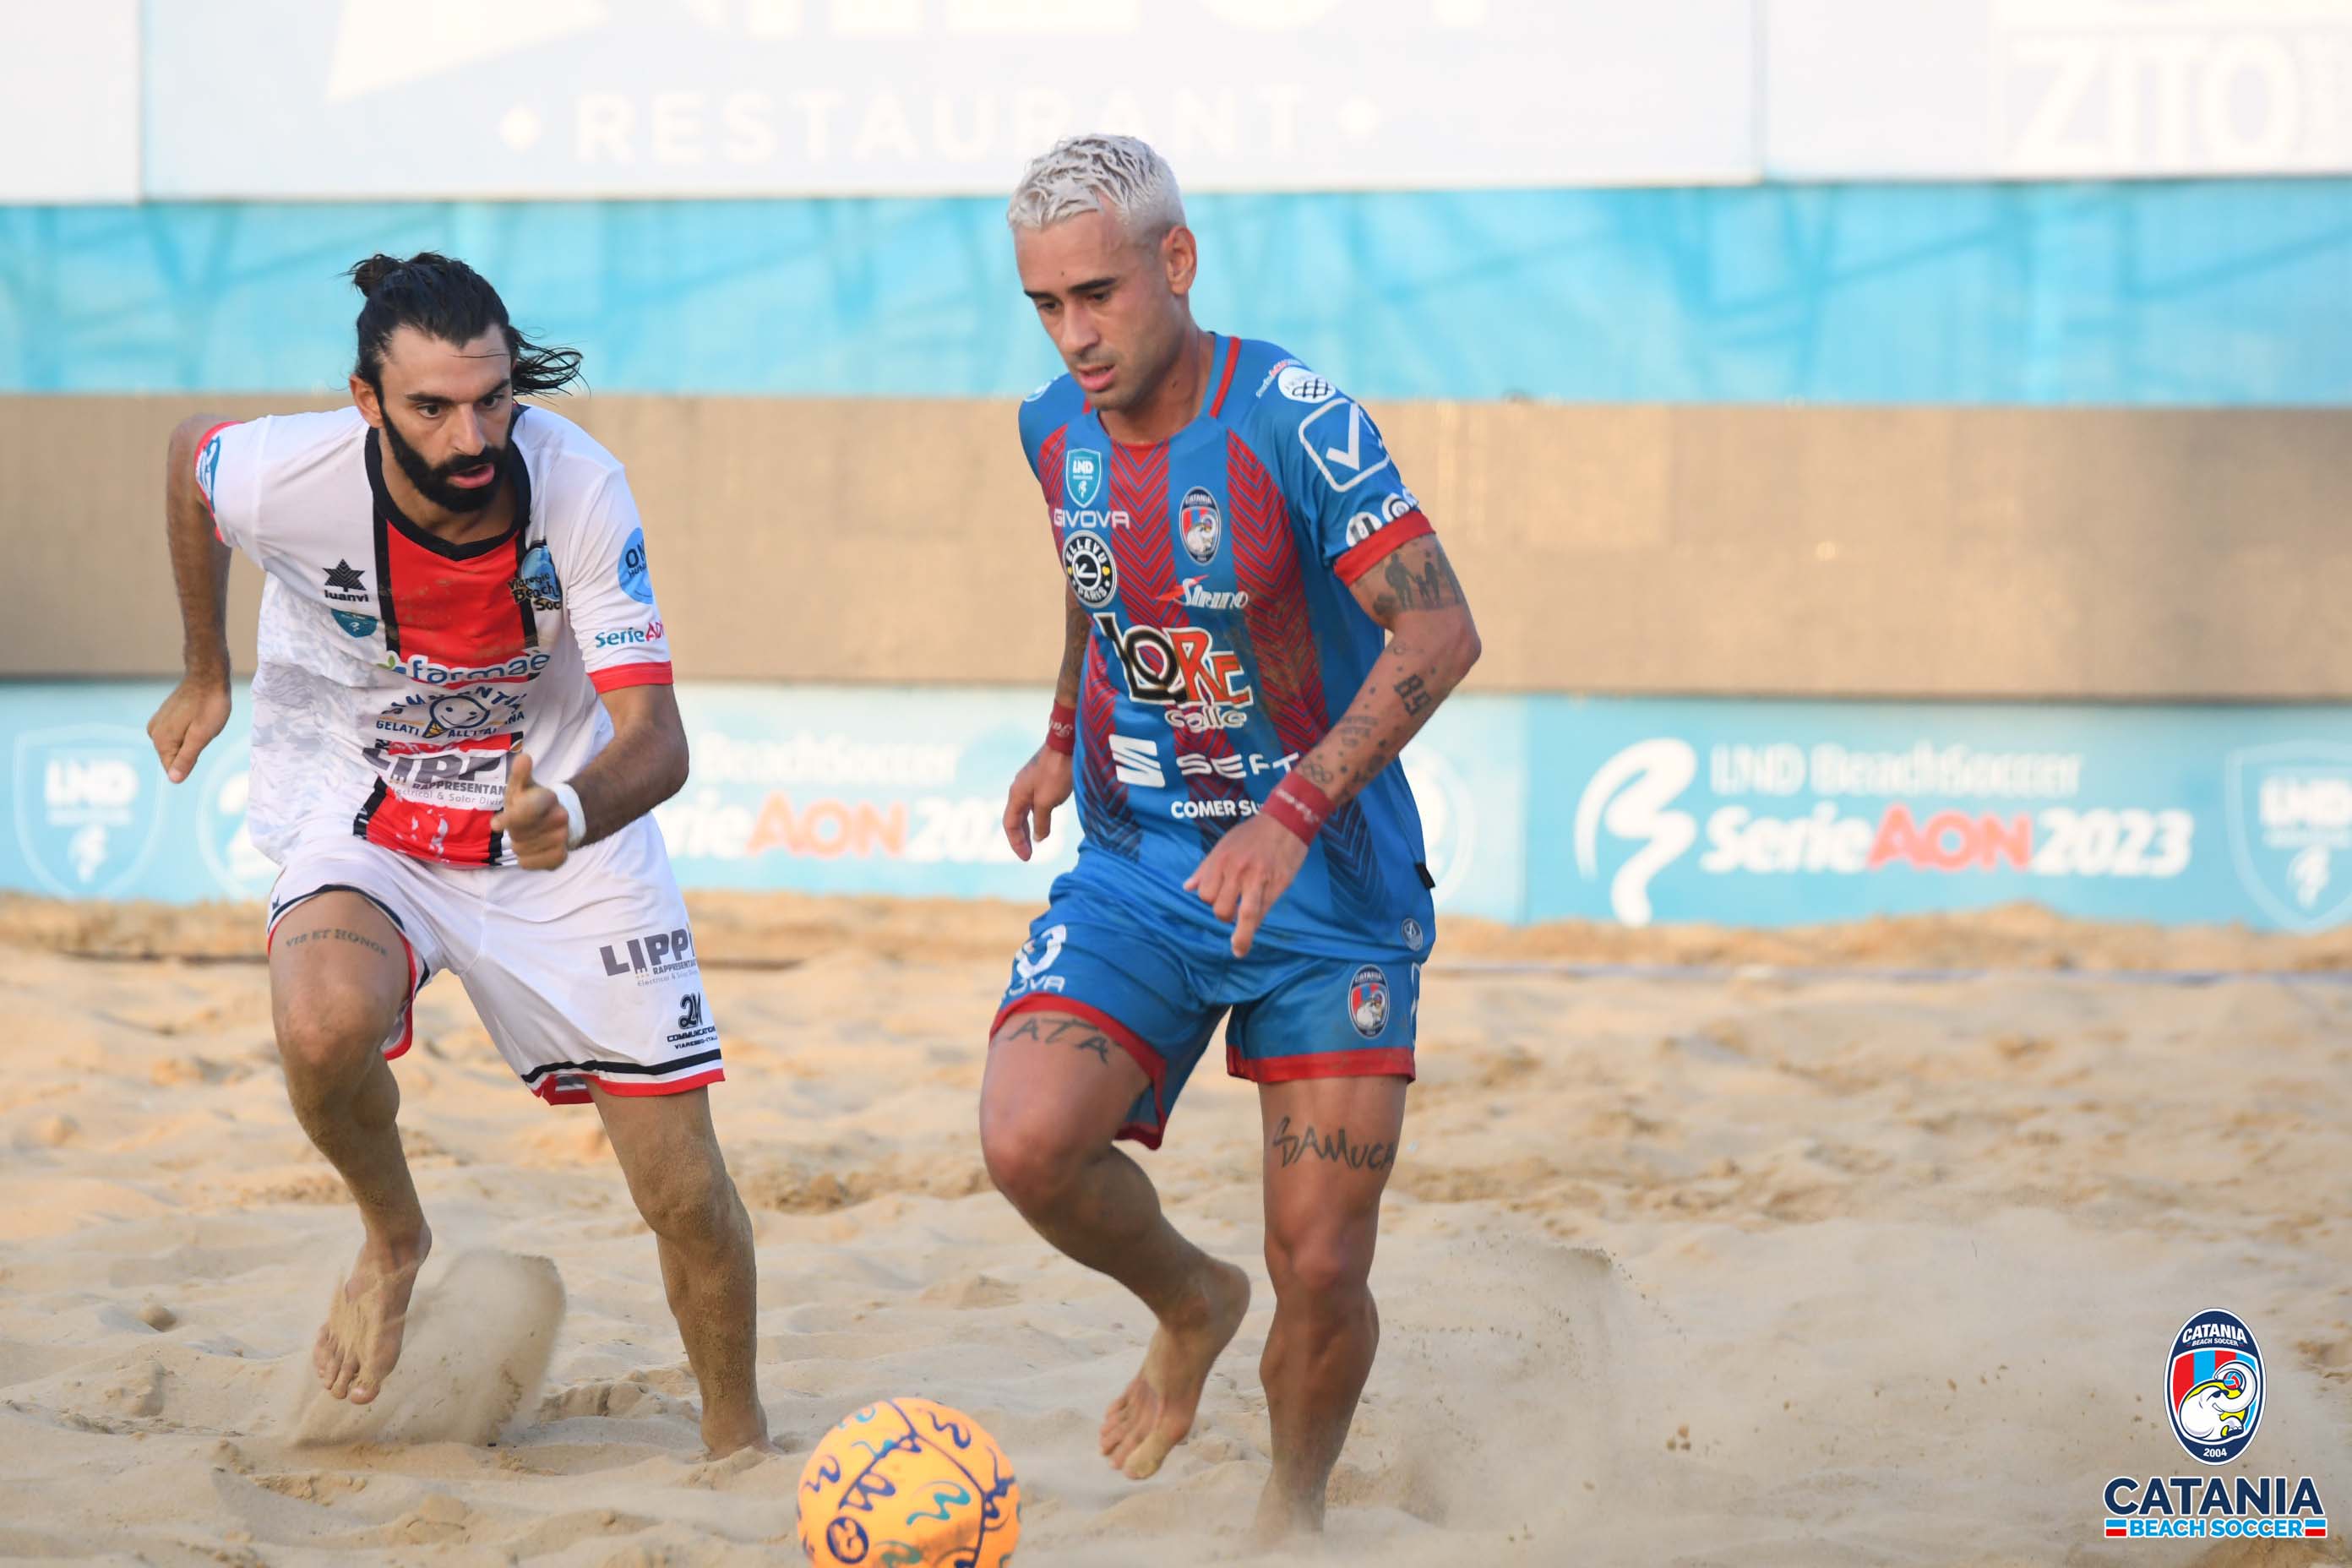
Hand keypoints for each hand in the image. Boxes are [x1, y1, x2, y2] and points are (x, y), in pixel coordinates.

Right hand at [147, 672, 230, 783]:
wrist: (208, 677)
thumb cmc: (209, 706)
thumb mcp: (202, 736)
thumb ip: (187, 759)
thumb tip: (174, 780)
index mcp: (160, 740)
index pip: (173, 768)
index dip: (193, 760)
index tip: (201, 740)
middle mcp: (153, 733)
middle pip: (175, 757)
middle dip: (193, 749)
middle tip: (203, 729)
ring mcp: (157, 724)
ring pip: (178, 745)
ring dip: (193, 739)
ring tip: (201, 721)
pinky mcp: (164, 717)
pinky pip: (179, 734)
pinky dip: (191, 730)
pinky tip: (198, 717)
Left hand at [490, 753, 569, 869]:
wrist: (564, 820)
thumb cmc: (533, 801)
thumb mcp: (524, 786)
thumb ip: (520, 774)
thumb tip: (523, 757)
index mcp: (548, 798)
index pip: (528, 810)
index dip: (510, 818)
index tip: (495, 825)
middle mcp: (559, 818)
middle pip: (517, 833)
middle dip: (513, 830)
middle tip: (520, 823)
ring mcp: (561, 839)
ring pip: (520, 849)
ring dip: (518, 844)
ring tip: (527, 835)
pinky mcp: (560, 857)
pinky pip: (528, 863)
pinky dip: (525, 859)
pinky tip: (531, 849)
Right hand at [1002, 746, 1074, 861]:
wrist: (1067, 743)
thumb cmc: (1056, 772)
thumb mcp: (1048, 801)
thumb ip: (1041, 821)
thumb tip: (1038, 838)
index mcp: (1016, 794)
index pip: (1010, 824)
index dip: (1016, 842)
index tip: (1027, 857)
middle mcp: (1019, 788)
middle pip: (1015, 817)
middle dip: (1021, 837)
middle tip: (1029, 854)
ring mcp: (1030, 781)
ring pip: (1025, 809)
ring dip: (1029, 826)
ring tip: (1037, 840)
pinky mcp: (1042, 777)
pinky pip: (1035, 801)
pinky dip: (1038, 814)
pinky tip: (1047, 818)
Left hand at [1183, 813, 1309, 958]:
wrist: (1286, 820)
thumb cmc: (1253, 833)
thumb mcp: (1224, 844)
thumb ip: (1205, 868)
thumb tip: (1188, 887)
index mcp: (1220, 860)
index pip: (1205, 895)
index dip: (1210, 901)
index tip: (1219, 900)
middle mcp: (1236, 871)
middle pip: (1220, 908)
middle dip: (1224, 915)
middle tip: (1232, 911)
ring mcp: (1257, 879)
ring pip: (1243, 917)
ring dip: (1240, 937)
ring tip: (1239, 949)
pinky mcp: (1277, 885)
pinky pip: (1263, 912)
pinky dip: (1255, 925)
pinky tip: (1253, 930)